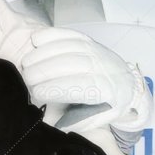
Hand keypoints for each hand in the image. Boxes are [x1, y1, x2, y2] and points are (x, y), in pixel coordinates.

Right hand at [21, 29, 152, 133]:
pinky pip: (69, 34)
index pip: (78, 87)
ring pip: (68, 47)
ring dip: (44, 53)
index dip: (55, 88)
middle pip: (70, 64)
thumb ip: (77, 120)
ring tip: (26, 63)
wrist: (128, 85)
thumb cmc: (109, 105)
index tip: (37, 93)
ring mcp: (96, 51)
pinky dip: (51, 36)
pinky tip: (36, 40)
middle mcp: (102, 67)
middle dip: (45, 70)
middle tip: (26, 78)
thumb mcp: (98, 119)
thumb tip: (52, 120)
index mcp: (105, 90)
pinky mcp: (89, 40)